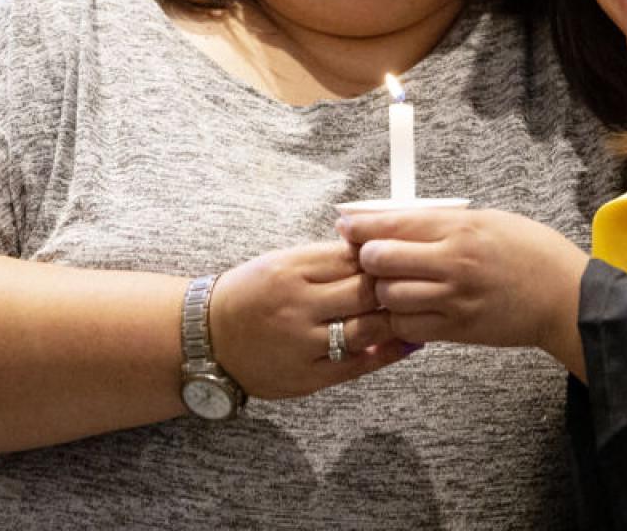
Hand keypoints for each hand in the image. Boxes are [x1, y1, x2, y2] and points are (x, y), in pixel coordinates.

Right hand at [209, 242, 407, 399]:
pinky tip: (409, 342)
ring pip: (365, 329)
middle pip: (365, 292)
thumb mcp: (285, 260)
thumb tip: (381, 249)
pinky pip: (356, 365)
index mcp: (292, 269)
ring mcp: (301, 344)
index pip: (354, 258)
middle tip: (420, 282)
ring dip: (396, 320)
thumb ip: (329, 257)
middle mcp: (297, 305)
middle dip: (396, 287)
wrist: (207, 336)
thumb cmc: (254, 291)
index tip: (406, 256)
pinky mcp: (305, 377)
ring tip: (418, 310)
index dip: (385, 258)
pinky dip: (387, 353)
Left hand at [337, 207, 588, 377]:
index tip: (345, 224)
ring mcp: (454, 299)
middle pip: (382, 260)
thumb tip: (398, 221)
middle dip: (365, 257)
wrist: (565, 297)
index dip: (362, 225)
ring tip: (384, 283)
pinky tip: (400, 309)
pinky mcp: (457, 330)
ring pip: (389, 296)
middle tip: (366, 256)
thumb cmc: (530, 250)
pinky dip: (396, 318)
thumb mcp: (488, 220)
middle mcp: (453, 262)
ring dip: (379, 289)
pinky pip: (408, 326)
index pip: (395, 223)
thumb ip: (443, 223)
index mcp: (461, 228)